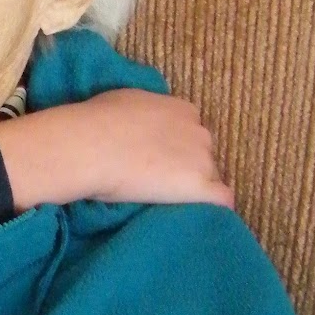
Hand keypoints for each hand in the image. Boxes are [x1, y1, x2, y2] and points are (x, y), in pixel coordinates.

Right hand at [0, 88, 233, 210]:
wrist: (92, 145)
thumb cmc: (99, 120)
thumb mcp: (126, 100)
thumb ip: (146, 111)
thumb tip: (141, 120)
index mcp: (182, 109)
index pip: (192, 130)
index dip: (178, 146)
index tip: (160, 157)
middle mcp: (199, 131)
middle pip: (204, 153)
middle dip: (188, 165)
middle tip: (160, 179)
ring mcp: (202, 159)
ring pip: (211, 176)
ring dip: (195, 186)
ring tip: (169, 199)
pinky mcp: (199, 186)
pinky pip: (223, 199)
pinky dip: (215, 206)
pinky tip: (202, 213)